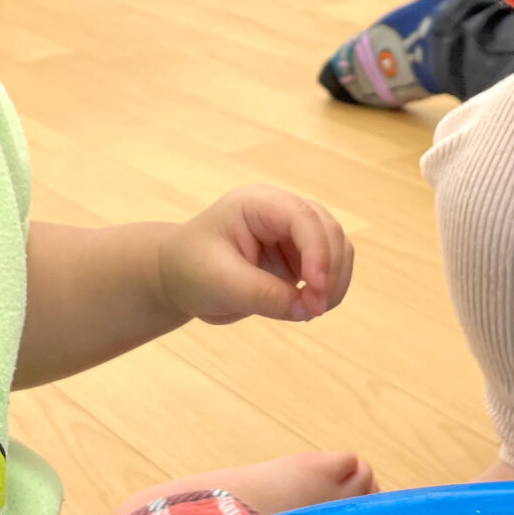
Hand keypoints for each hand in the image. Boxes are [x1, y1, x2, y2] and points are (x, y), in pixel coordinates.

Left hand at [158, 185, 353, 325]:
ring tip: (312, 311)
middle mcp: (280, 211)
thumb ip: (264, 294)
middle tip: (314, 309)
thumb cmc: (190, 269)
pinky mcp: (298, 256)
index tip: (316, 288)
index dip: (318, 251)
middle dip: (330, 270)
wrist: (177, 278)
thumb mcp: (220, 282)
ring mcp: (292, 233)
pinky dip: (329, 288)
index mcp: (257, 204)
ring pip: (336, 247)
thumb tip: (309, 308)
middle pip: (327, 230)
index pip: (302, 217)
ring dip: (335, 280)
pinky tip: (310, 307)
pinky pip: (329, 267)